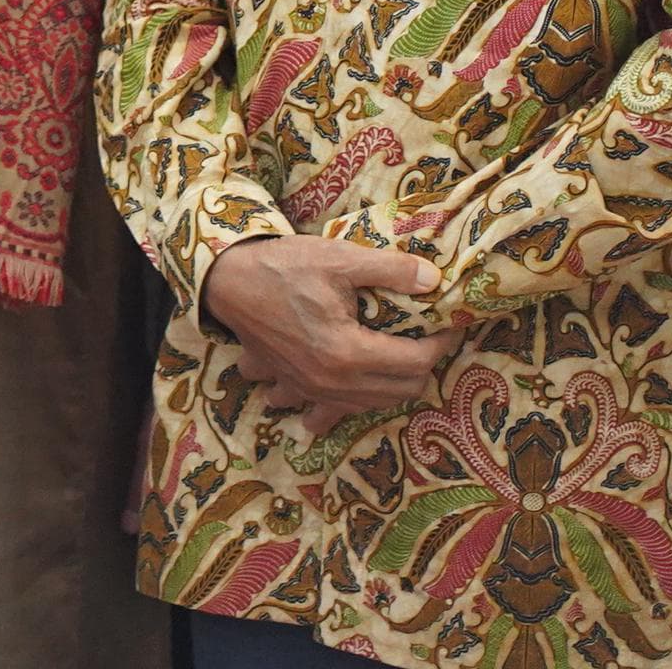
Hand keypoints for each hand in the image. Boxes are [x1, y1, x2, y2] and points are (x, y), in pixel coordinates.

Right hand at [200, 235, 462, 431]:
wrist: (224, 281)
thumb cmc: (282, 267)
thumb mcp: (337, 258)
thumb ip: (390, 270)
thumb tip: (435, 280)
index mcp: (348, 353)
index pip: (418, 361)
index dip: (441, 342)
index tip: (447, 323)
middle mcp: (333, 383)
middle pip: (403, 389)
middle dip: (421, 364)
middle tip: (421, 335)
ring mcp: (311, 391)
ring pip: (373, 405)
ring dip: (390, 385)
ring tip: (391, 357)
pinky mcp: (293, 389)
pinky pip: (328, 414)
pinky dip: (343, 404)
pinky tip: (342, 385)